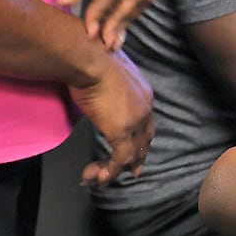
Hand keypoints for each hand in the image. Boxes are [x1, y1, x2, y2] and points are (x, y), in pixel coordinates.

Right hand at [72, 51, 155, 185]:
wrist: (90, 58)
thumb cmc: (92, 58)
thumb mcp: (106, 72)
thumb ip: (107, 84)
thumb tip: (96, 85)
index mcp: (143, 93)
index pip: (146, 122)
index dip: (141, 138)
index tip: (135, 150)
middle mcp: (145, 108)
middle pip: (145, 140)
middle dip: (137, 157)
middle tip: (133, 172)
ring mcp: (135, 121)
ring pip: (132, 153)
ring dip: (116, 168)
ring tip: (100, 178)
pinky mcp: (121, 131)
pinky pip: (120, 159)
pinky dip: (110, 171)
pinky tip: (100, 178)